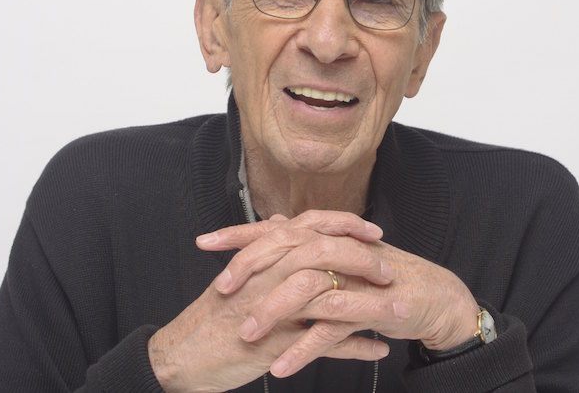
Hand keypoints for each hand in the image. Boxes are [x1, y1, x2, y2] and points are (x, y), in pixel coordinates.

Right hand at [147, 212, 390, 391]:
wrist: (182, 355)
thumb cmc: (211, 317)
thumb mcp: (237, 274)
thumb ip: (262, 246)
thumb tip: (283, 222)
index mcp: (262, 256)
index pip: (310, 228)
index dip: (345, 226)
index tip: (372, 231)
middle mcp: (268, 276)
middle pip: (324, 254)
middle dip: (362, 259)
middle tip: (388, 270)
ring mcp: (272, 309)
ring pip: (329, 296)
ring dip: (368, 303)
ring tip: (396, 310)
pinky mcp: (275, 344)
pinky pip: (324, 344)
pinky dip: (356, 347)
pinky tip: (379, 349)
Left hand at [199, 210, 479, 377]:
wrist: (436, 298)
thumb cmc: (385, 279)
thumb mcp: (344, 258)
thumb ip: (310, 242)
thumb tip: (279, 223)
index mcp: (327, 237)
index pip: (276, 228)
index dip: (239, 233)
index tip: (203, 241)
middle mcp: (338, 250)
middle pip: (286, 251)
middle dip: (249, 270)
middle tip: (220, 292)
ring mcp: (355, 278)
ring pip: (305, 289)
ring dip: (272, 313)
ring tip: (245, 337)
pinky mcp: (371, 308)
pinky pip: (331, 329)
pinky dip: (304, 348)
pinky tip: (280, 367)